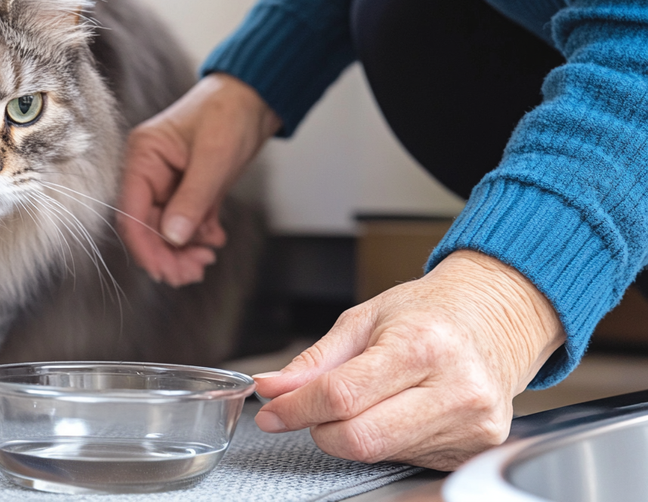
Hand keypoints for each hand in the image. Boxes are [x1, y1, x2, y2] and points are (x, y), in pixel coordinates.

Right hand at [117, 73, 280, 285]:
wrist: (256, 96)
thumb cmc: (230, 113)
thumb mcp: (214, 158)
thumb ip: (192, 199)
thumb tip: (173, 238)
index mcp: (143, 157)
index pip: (131, 212)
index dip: (146, 247)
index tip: (165, 271)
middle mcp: (149, 171)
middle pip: (148, 227)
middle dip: (168, 254)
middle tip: (193, 273)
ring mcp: (168, 181)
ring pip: (166, 230)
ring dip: (184, 250)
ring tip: (206, 259)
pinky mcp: (187, 189)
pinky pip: (185, 223)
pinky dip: (198, 237)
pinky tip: (215, 240)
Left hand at [252, 250, 565, 469]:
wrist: (498, 317)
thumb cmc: (431, 312)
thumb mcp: (365, 319)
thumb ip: (314, 360)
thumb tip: (272, 388)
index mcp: (422, 346)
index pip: (342, 396)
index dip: (296, 408)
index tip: (272, 411)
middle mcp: (455, 389)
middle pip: (360, 437)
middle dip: (321, 428)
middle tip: (314, 409)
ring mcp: (471, 424)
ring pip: (380, 453)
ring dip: (353, 434)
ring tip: (371, 398)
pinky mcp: (476, 448)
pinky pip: (407, 458)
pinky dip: (386, 441)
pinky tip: (399, 411)